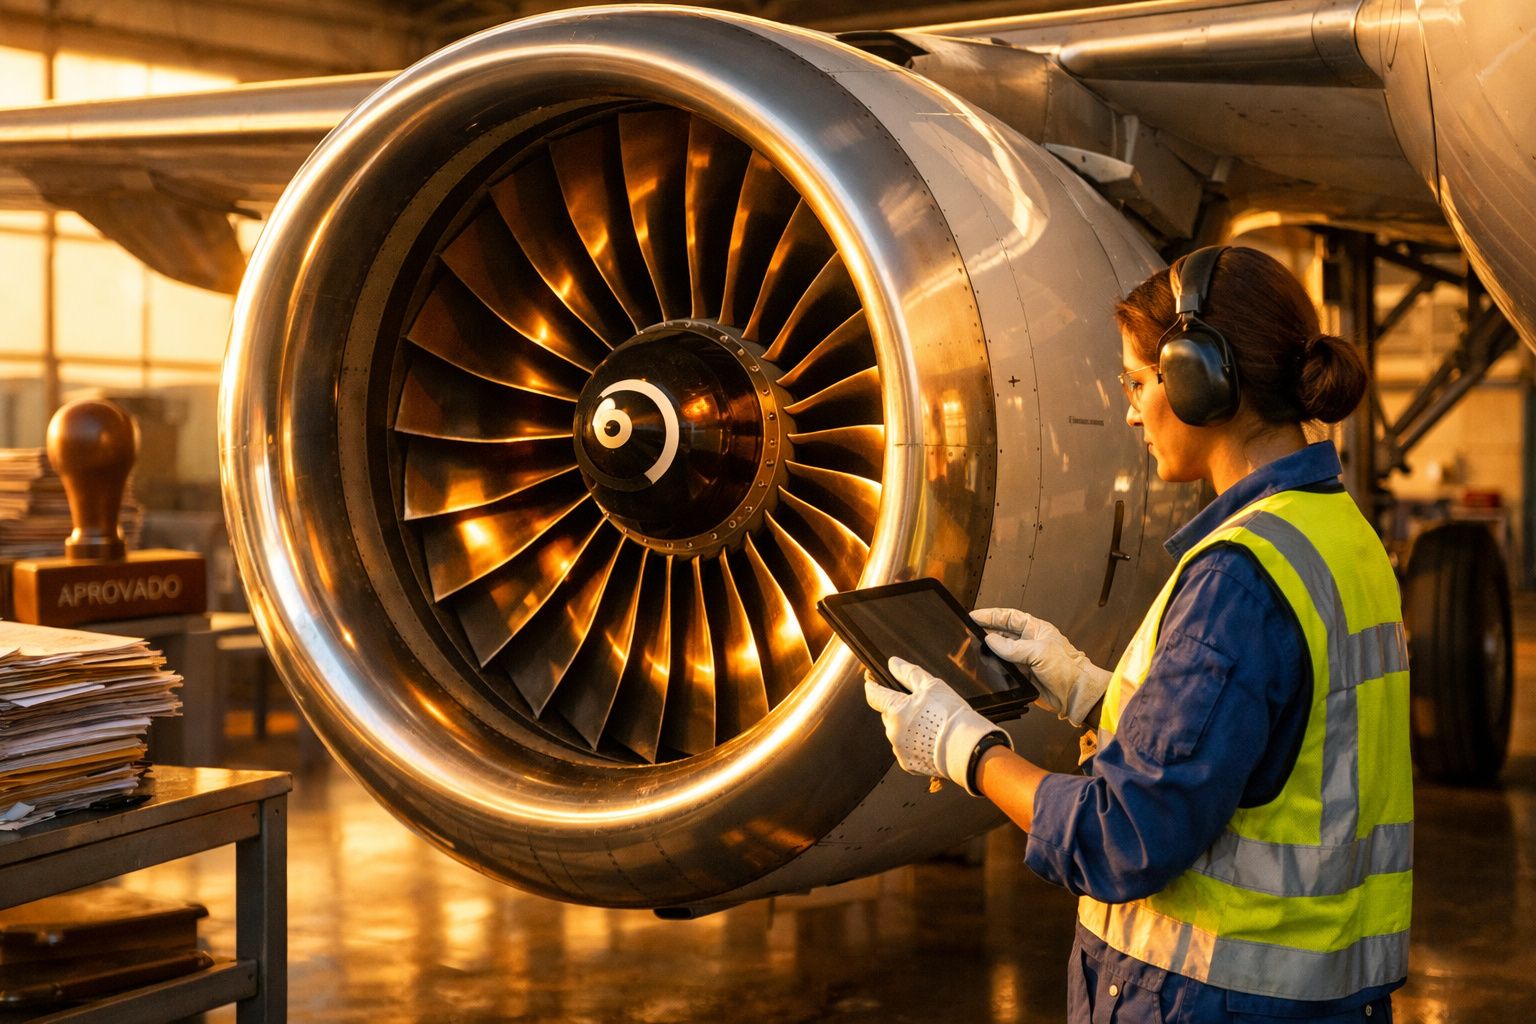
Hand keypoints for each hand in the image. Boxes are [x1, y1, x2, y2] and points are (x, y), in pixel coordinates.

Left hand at [863, 656, 1010, 795]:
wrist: (967, 749)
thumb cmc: (951, 716)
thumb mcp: (931, 685)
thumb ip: (908, 673)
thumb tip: (893, 663)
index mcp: (895, 710)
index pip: (874, 695)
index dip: (872, 685)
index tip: (872, 680)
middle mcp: (892, 731)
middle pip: (889, 714)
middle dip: (900, 708)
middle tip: (922, 706)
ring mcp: (899, 749)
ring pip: (898, 732)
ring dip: (908, 726)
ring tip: (932, 724)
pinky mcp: (909, 764)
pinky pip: (907, 749)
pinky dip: (916, 743)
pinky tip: (932, 739)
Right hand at [971, 608, 1108, 727]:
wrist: (1076, 694)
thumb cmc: (1068, 669)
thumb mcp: (1039, 651)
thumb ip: (1013, 647)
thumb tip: (992, 641)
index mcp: (1036, 630)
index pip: (1009, 617)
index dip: (991, 615)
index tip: (975, 616)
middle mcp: (1029, 642)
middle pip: (1002, 633)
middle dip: (986, 631)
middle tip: (970, 631)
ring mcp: (1025, 659)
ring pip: (1001, 651)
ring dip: (989, 650)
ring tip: (975, 647)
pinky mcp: (1022, 675)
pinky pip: (1003, 669)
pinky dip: (994, 667)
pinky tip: (986, 665)